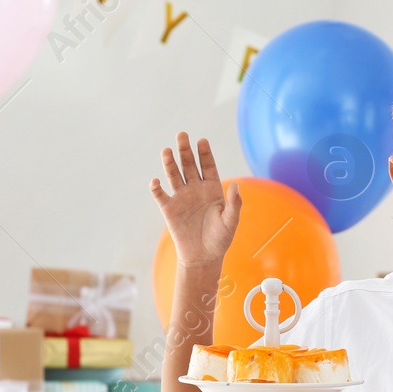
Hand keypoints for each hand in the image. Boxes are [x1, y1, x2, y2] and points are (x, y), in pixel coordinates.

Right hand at [149, 132, 239, 267]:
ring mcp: (181, 197)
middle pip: (189, 165)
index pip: (208, 166)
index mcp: (212, 189)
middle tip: (182, 135)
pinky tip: (155, 181)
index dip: (205, 153)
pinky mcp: (169, 209)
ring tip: (167, 150)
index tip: (202, 141)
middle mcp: (195, 189)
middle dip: (185, 150)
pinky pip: (161, 195)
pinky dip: (157, 188)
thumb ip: (234, 203)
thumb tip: (236, 184)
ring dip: (170, 163)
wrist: (203, 256)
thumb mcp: (231, 221)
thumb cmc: (220, 239)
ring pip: (174, 175)